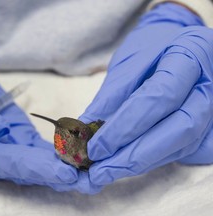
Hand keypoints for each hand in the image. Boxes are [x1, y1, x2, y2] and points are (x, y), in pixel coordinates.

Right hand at [0, 14, 77, 190]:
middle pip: (22, 168)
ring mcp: (3, 145)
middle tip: (87, 178)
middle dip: (54, 174)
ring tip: (90, 170)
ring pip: (33, 161)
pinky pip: (37, 146)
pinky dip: (57, 150)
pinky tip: (77, 152)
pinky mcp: (16, 134)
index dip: (30, 168)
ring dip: (61, 166)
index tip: (62, 171)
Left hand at [80, 3, 212, 185]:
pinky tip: (128, 164)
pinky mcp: (210, 127)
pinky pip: (185, 151)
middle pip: (178, 128)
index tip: (95, 147)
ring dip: (142, 163)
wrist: (176, 46)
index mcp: (190, 54)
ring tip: (108, 171)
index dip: (125, 127)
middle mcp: (210, 84)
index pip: (158, 97)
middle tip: (100, 170)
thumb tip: (86, 131)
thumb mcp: (128, 63)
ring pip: (181, 145)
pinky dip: (153, 160)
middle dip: (134, 155)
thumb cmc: (151, 49)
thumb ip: (110, 98)